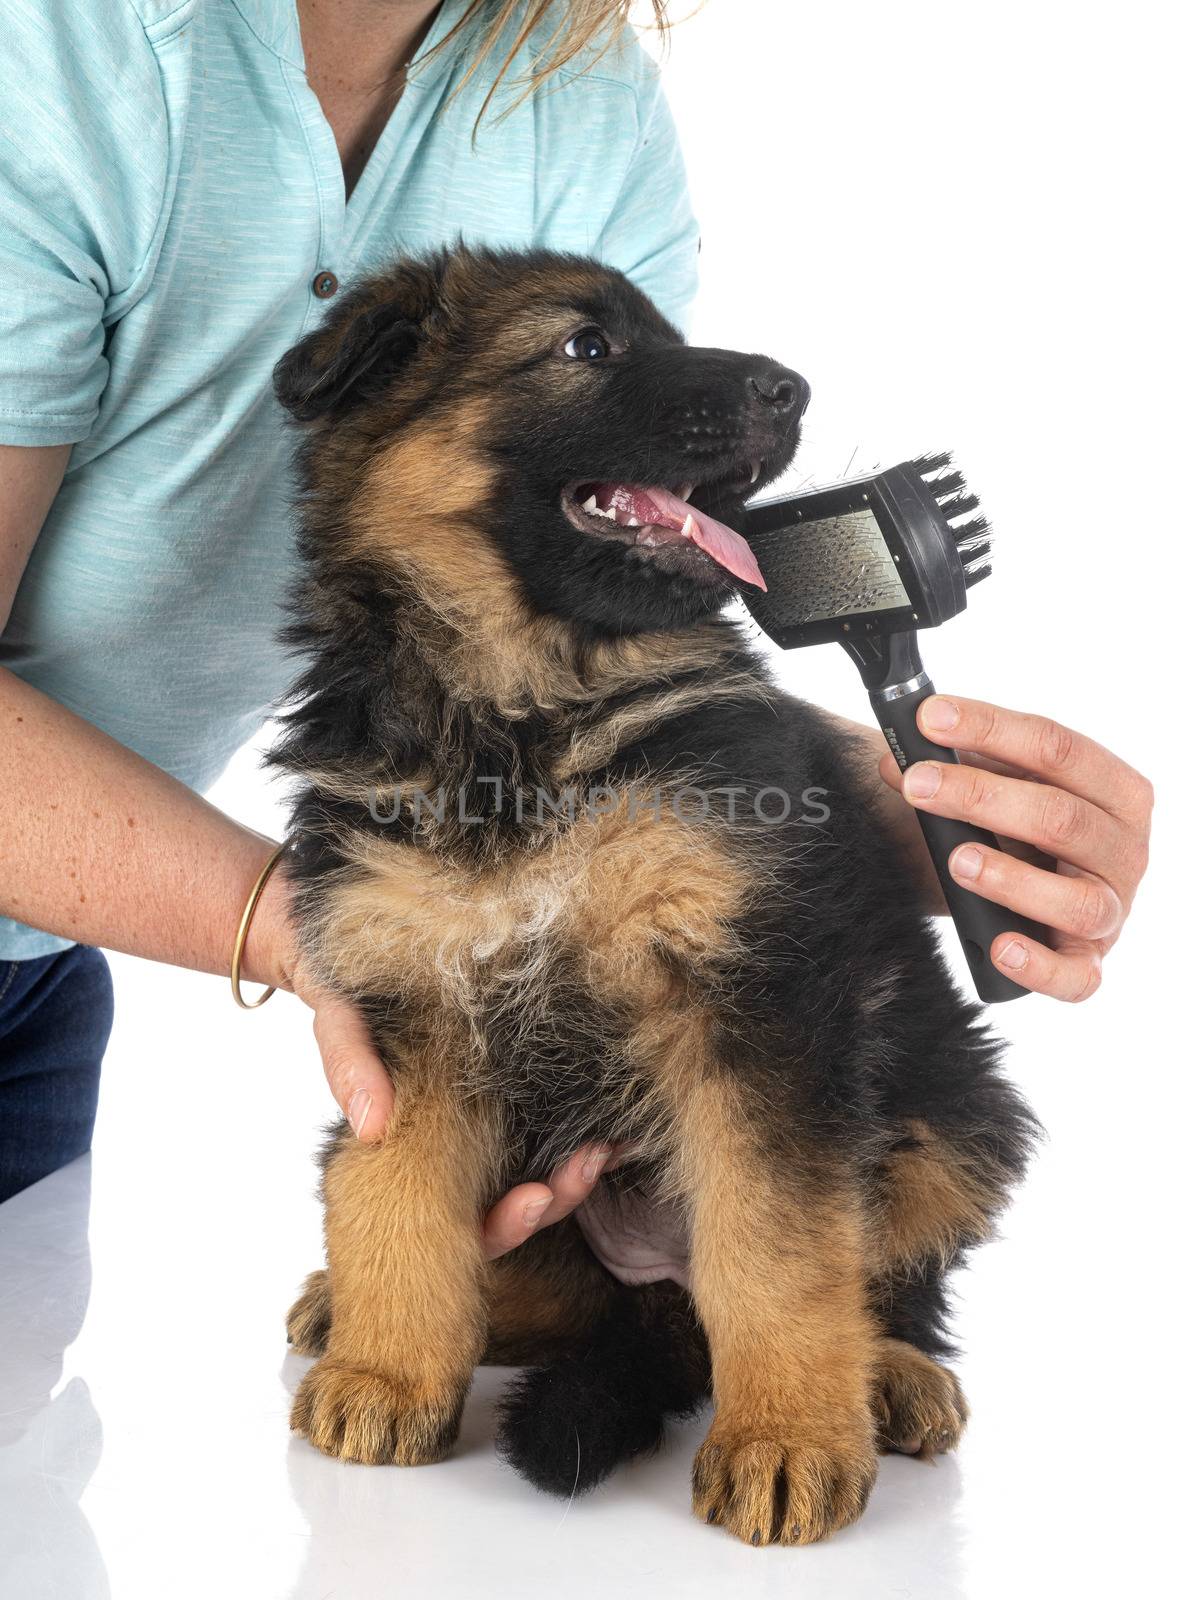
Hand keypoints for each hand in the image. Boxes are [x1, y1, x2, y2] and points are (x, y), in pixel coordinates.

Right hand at [246, 861, 619, 1251]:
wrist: (347, 949)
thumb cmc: (346, 995)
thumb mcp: (341, 1026)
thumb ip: (350, 1068)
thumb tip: (373, 1124)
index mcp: (416, 1157)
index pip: (464, 1221)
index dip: (502, 1226)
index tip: (534, 1200)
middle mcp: (458, 1151)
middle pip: (515, 1207)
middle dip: (556, 1197)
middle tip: (586, 1165)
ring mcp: (490, 1124)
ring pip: (542, 1175)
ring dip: (578, 1170)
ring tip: (607, 1144)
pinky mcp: (513, 1088)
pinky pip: (553, 1124)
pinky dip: (586, 1127)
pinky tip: (616, 1119)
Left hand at [879, 696, 1152, 1001]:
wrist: (1033, 894)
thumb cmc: (1021, 830)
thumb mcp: (997, 787)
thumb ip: (956, 768)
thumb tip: (893, 762)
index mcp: (1114, 789)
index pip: (1058, 747)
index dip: (992, 728)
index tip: (930, 718)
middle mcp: (1125, 849)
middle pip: (1061, 816)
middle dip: (981, 796)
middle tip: (918, 784)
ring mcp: (1113, 910)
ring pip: (1077, 899)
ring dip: (1012, 879)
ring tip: (956, 860)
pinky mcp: (1088, 963)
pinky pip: (1076, 978)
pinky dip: (1038, 966)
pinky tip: (999, 947)